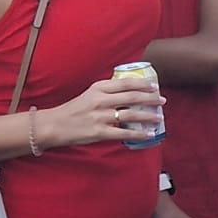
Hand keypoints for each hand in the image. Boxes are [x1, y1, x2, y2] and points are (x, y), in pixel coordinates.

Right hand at [40, 74, 162, 148]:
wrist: (55, 125)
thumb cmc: (74, 110)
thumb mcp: (89, 94)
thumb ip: (107, 92)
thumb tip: (128, 92)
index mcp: (99, 88)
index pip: (125, 83)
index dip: (143, 84)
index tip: (155, 86)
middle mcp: (101, 100)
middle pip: (132, 97)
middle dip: (150, 98)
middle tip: (162, 100)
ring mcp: (101, 116)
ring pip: (131, 114)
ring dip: (148, 115)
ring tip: (159, 117)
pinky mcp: (100, 132)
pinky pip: (124, 133)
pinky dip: (139, 134)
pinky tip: (149, 134)